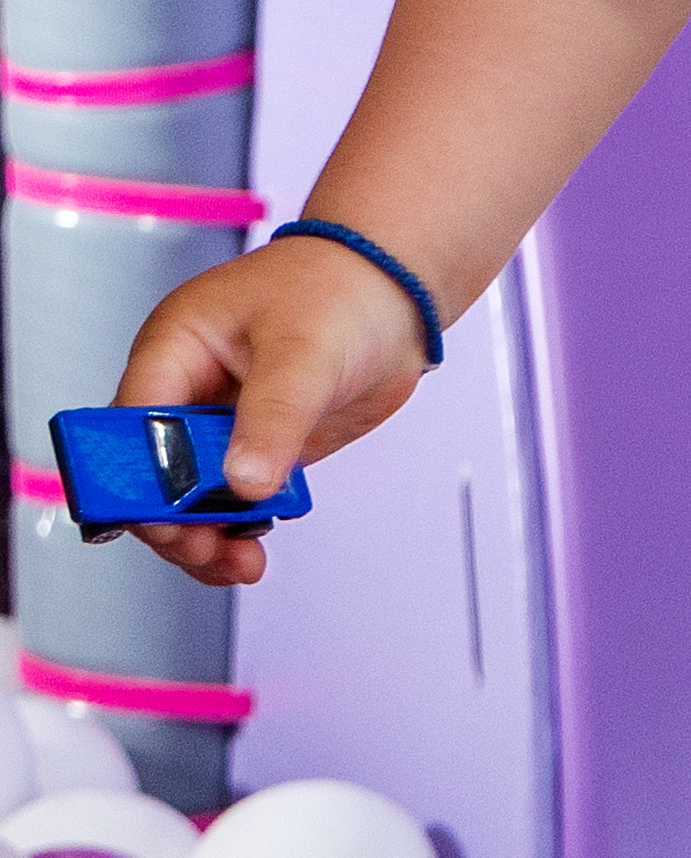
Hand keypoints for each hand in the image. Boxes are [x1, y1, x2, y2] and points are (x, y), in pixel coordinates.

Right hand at [103, 237, 435, 588]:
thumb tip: (242, 482)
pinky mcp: (260, 445)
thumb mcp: (304, 351)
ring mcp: (222, 423)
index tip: (162, 519)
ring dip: (203, 535)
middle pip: (150, 472)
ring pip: (188, 495)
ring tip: (236, 566)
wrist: (396, 293)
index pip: (128, 426)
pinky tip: (249, 554)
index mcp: (173, 351)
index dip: (136, 478)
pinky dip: (238, 528)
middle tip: (202, 550)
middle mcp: (186, 391)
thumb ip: (273, 417)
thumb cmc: (339, 291)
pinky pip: (233, 497)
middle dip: (169, 518)